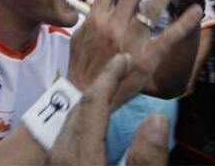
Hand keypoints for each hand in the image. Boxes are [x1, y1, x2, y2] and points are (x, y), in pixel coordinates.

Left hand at [48, 54, 168, 165]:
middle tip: (121, 68)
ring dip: (92, 99)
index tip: (123, 59)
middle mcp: (62, 152)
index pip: (94, 103)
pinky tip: (95, 119)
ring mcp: (56, 159)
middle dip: (101, 83)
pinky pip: (69, 131)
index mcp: (81, 155)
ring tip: (111, 87)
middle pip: (80, 107)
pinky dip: (84, 115)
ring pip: (72, 119)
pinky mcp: (56, 165)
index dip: (109, 77)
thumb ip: (145, 158)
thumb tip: (158, 119)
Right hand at [68, 0, 201, 106]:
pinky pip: (167, 37)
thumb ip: (89, 17)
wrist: (87, 93)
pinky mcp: (147, 56)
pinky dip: (182, 24)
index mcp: (96, 18)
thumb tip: (98, 0)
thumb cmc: (81, 64)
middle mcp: (114, 25)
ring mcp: (132, 40)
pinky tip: (194, 10)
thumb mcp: (78, 36)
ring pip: (151, 7)